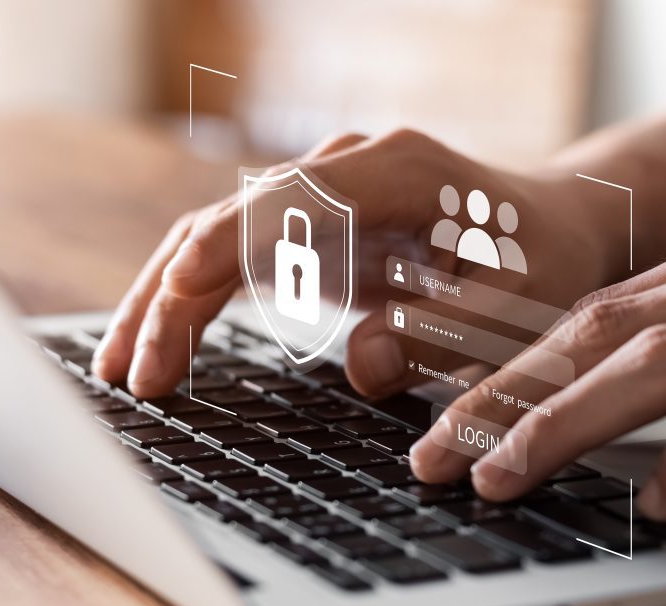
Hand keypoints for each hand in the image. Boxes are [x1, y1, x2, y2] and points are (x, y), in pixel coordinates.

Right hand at [93, 129, 615, 398]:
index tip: (179, 294)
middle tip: (134, 376)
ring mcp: (319, 197)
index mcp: (394, 171)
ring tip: (120, 372)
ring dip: (164, 302)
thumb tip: (359, 364)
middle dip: (174, 294)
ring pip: (214, 240)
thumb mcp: (515, 305)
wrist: (545, 233)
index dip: (228, 245)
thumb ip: (445, 333)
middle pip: (231, 220)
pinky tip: (159, 348)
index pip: (290, 200)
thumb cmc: (539, 265)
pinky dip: (191, 305)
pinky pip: (232, 262)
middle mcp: (343, 171)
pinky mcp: (308, 231)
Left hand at [410, 210, 665, 519]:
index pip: (604, 307)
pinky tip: (658, 504)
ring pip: (658, 367)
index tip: (458, 413)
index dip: (520, 363)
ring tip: (504, 477)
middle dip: (511, 395)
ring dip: (565, 426)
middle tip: (442, 451)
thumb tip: (590, 392)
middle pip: (609, 331)